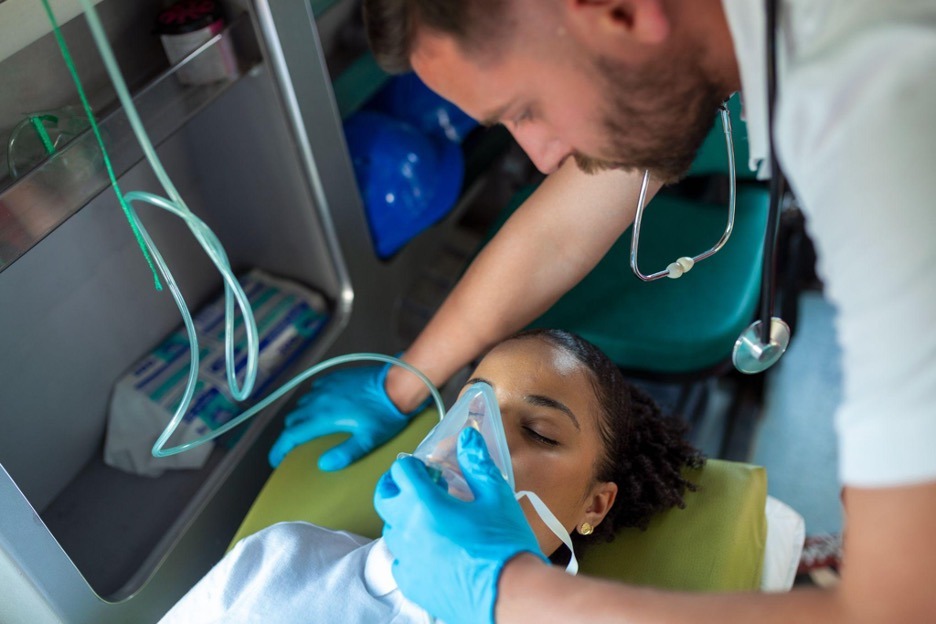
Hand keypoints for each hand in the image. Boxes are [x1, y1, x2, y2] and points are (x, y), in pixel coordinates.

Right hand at [268, 365, 412, 470]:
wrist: (397, 384)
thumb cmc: (385, 412)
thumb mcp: (368, 439)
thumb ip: (345, 453)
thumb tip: (324, 464)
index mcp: (323, 417)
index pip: (291, 435)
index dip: (279, 449)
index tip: (276, 459)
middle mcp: (319, 400)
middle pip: (292, 420)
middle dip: (290, 435)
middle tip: (295, 447)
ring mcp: (326, 386)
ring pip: (301, 404)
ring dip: (300, 417)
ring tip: (308, 428)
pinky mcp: (334, 378)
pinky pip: (314, 390)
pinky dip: (312, 401)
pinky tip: (323, 406)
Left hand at [374, 428, 547, 623]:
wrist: (512, 595)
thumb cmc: (505, 546)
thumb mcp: (496, 497)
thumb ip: (477, 464)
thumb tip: (467, 438)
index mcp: (425, 505)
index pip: (401, 471)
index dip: (414, 465)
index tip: (429, 469)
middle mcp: (408, 531)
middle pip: (383, 498)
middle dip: (396, 486)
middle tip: (417, 486)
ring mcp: (407, 560)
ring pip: (390, 530)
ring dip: (403, 518)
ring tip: (430, 519)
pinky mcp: (413, 585)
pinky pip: (399, 561)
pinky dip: (409, 551)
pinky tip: (431, 550)